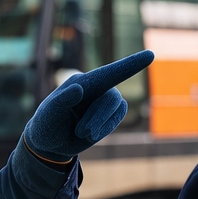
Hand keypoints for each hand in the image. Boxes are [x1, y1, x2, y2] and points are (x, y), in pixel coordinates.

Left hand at [23, 50, 155, 161]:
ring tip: (80, 133)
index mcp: (80, 81)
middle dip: (98, 117)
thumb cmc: (46, 124)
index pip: (108, 72)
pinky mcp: (109, 114)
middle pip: (112, 97)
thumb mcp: (49, 114)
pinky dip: (105, 128)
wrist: (49, 143)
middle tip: (80, 132)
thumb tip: (79, 88)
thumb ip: (62, 100)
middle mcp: (95, 87)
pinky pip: (117, 118)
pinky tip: (90, 135)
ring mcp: (103, 100)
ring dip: (100, 124)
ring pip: (117, 107)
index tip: (150, 55)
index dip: (130, 64)